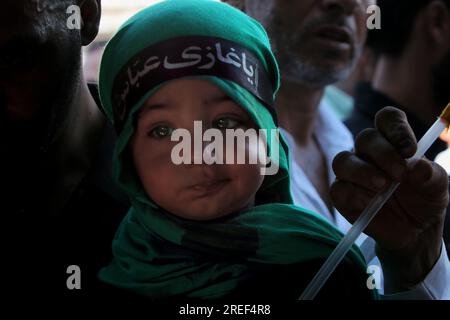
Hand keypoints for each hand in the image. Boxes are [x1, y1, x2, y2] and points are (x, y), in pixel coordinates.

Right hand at [331, 107, 448, 291]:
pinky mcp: (342, 195)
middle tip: (400, 175)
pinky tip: (371, 203)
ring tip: (382, 187)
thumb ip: (430, 174)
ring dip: (362, 172)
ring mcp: (352, 173)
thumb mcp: (437, 185)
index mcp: (392, 141)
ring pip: (343, 161)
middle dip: (383, 154)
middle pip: (365, 138)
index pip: (386, 119)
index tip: (410, 150)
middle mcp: (368, 152)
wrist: (416, 230)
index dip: (396, 129)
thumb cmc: (424, 198)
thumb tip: (417, 167)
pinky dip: (355, 195)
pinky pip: (338, 189)